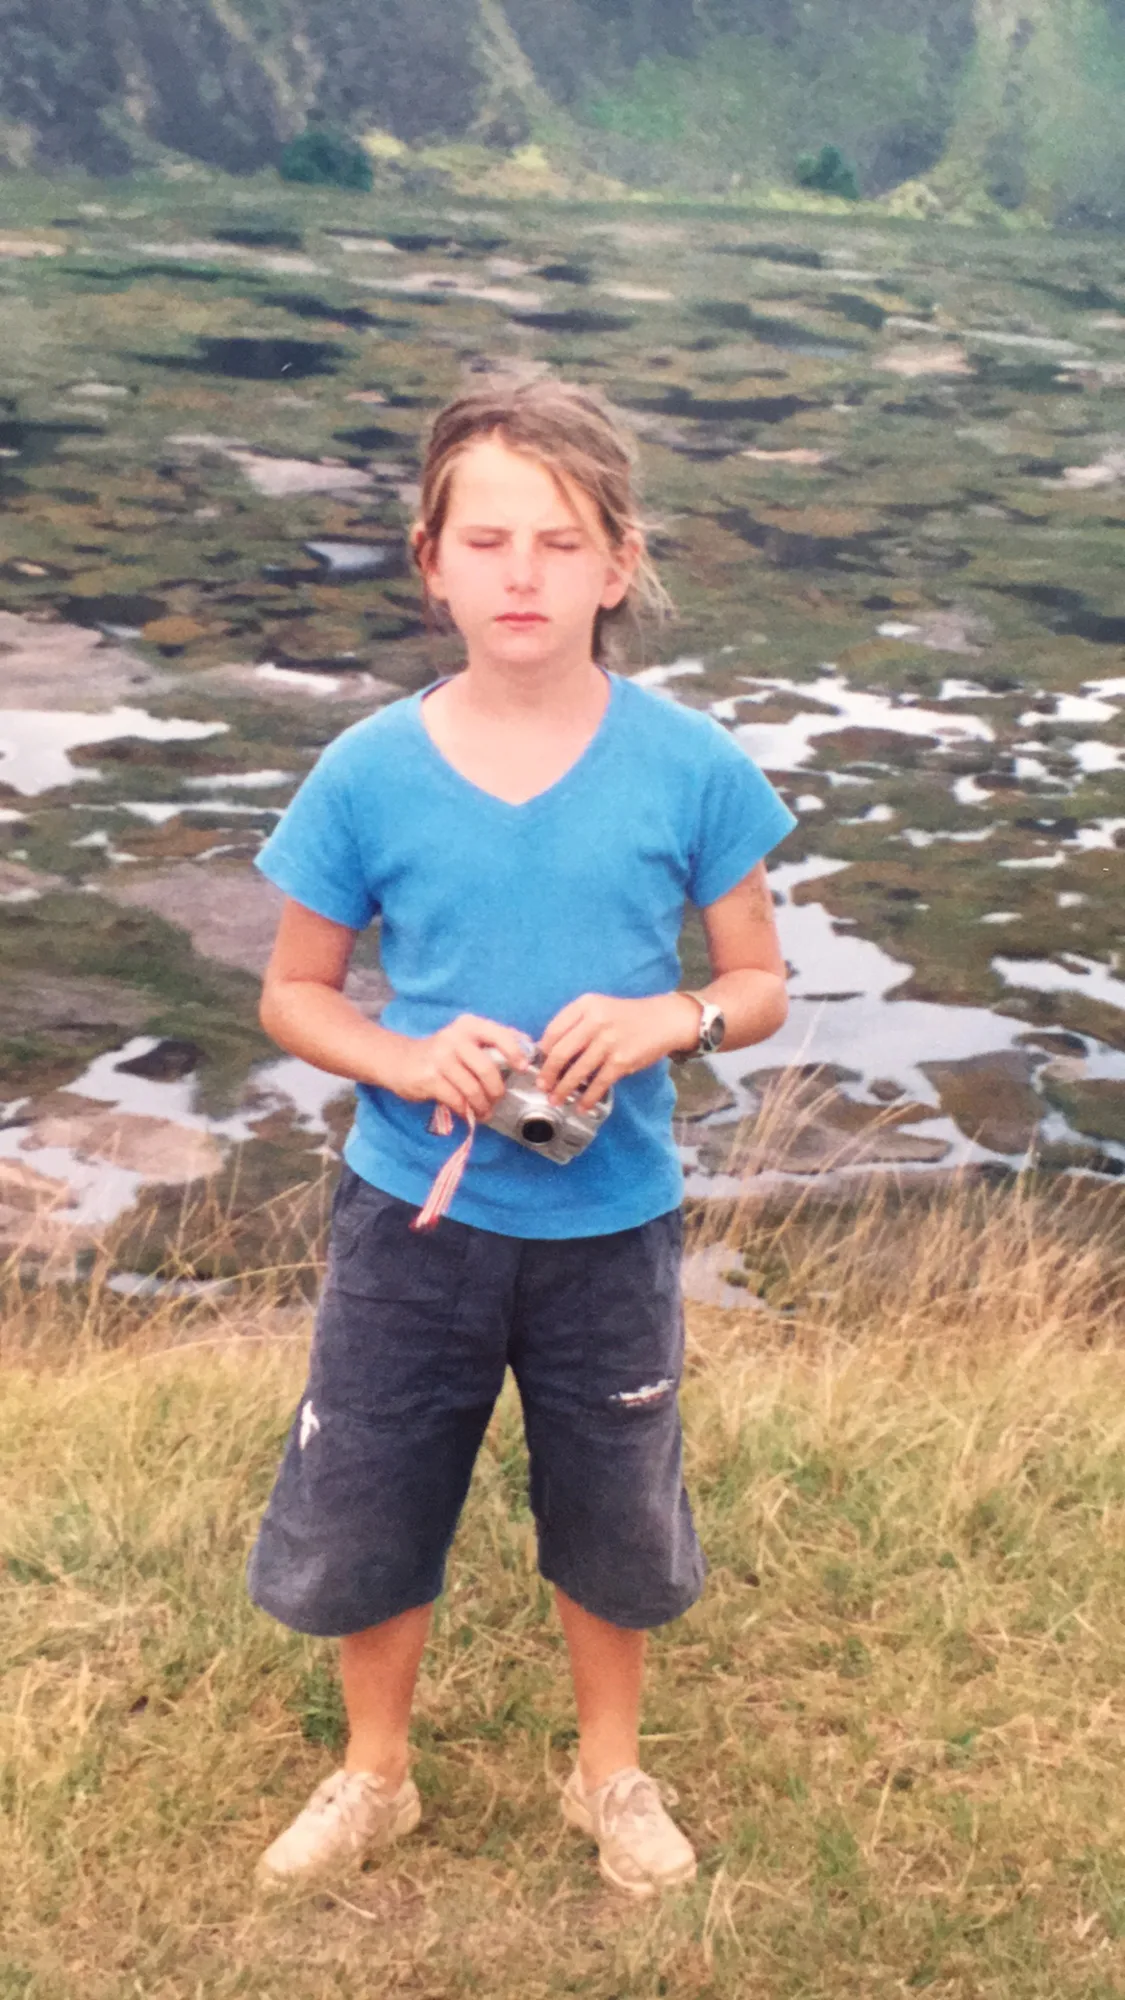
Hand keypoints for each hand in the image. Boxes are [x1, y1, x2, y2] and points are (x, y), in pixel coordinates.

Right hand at [387, 1014, 529, 1121]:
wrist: (399, 1060)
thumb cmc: (441, 1053)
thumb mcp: (465, 1039)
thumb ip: (493, 1041)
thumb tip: (528, 1049)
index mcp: (469, 1025)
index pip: (499, 1035)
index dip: (516, 1052)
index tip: (523, 1069)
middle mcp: (454, 1038)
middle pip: (487, 1069)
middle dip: (496, 1091)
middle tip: (496, 1101)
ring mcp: (440, 1058)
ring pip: (473, 1089)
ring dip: (482, 1106)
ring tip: (484, 1112)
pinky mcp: (429, 1078)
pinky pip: (457, 1100)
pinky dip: (466, 1111)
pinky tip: (467, 1113)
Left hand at [537, 992, 701, 1111]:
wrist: (663, 1020)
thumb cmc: (626, 1017)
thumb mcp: (599, 1009)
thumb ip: (576, 1025)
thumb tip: (548, 1052)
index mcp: (585, 1005)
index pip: (553, 1031)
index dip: (541, 1052)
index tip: (535, 1065)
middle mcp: (595, 1021)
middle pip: (560, 1052)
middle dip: (547, 1074)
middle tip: (542, 1087)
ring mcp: (608, 1041)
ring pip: (577, 1071)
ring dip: (563, 1090)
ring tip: (556, 1100)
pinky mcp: (621, 1061)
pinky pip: (598, 1083)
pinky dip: (587, 1098)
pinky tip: (581, 1106)